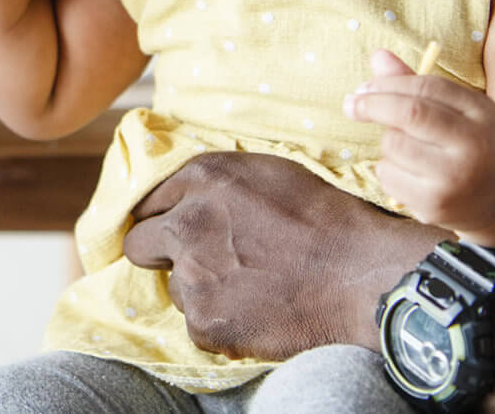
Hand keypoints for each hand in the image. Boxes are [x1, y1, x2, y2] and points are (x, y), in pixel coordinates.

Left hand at [123, 151, 435, 360]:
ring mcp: (193, 275)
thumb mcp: (265, 173)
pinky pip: (196, 321)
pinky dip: (218, 319)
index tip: (174, 227)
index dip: (164, 215)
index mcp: (203, 177)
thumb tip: (185, 196)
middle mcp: (187, 222)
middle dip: (161, 250)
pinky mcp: (204, 322)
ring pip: (174, 285)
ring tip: (246, 283)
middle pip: (139, 243)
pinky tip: (254, 308)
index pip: (149, 199)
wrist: (355, 272)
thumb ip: (215, 183)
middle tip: (199, 260)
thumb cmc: (320, 216)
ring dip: (199, 287)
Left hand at [345, 49, 494, 238]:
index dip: (390, 82)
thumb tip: (378, 55)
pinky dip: (387, 168)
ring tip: (406, 148)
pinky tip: (409, 173)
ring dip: (388, 141)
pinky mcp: (435, 205)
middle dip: (373, 104)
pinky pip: (389, 176)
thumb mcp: (455, 109)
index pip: (429, 86)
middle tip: (351, 103)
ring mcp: (455, 179)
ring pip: (395, 145)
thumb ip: (417, 84)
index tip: (364, 86)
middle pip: (411, 113)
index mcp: (482, 112)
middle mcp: (474, 145)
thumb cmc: (469, 142)